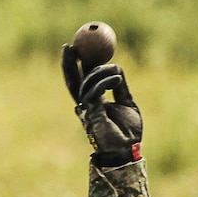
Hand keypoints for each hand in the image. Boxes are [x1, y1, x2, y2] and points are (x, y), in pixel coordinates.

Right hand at [62, 45, 142, 166]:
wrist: (129, 151)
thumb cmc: (129, 132)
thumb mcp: (127, 103)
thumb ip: (120, 87)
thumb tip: (117, 67)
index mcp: (94, 103)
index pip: (82, 80)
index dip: (79, 65)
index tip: (80, 47)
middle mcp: (86, 106)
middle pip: (72, 82)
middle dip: (68, 64)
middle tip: (70, 45)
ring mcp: (87, 111)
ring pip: (85, 84)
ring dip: (98, 71)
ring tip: (114, 69)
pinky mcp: (92, 115)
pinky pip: (94, 92)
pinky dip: (105, 81)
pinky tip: (117, 78)